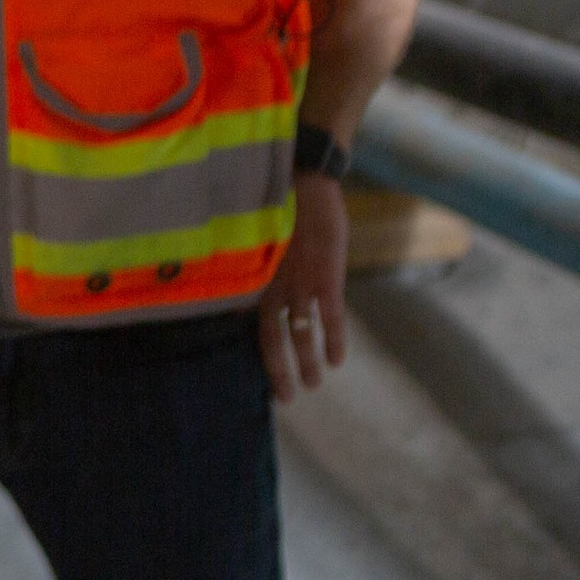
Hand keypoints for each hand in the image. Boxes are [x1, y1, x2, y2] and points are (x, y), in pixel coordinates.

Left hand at [259, 173, 351, 401]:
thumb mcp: (258, 239)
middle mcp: (271, 285)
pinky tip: (336, 362)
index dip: (254, 348)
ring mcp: (299, 283)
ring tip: (311, 387)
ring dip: (307, 364)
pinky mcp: (326, 278)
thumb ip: (255, 267)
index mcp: (254, 277)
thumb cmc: (277, 206)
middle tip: (285, 398)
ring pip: (301, 334)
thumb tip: (243, 286)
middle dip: (278, 370)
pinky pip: (330, 318)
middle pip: (271, 337)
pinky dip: (333, 341)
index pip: (247, 322)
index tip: (254, 373)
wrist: (303, 180)